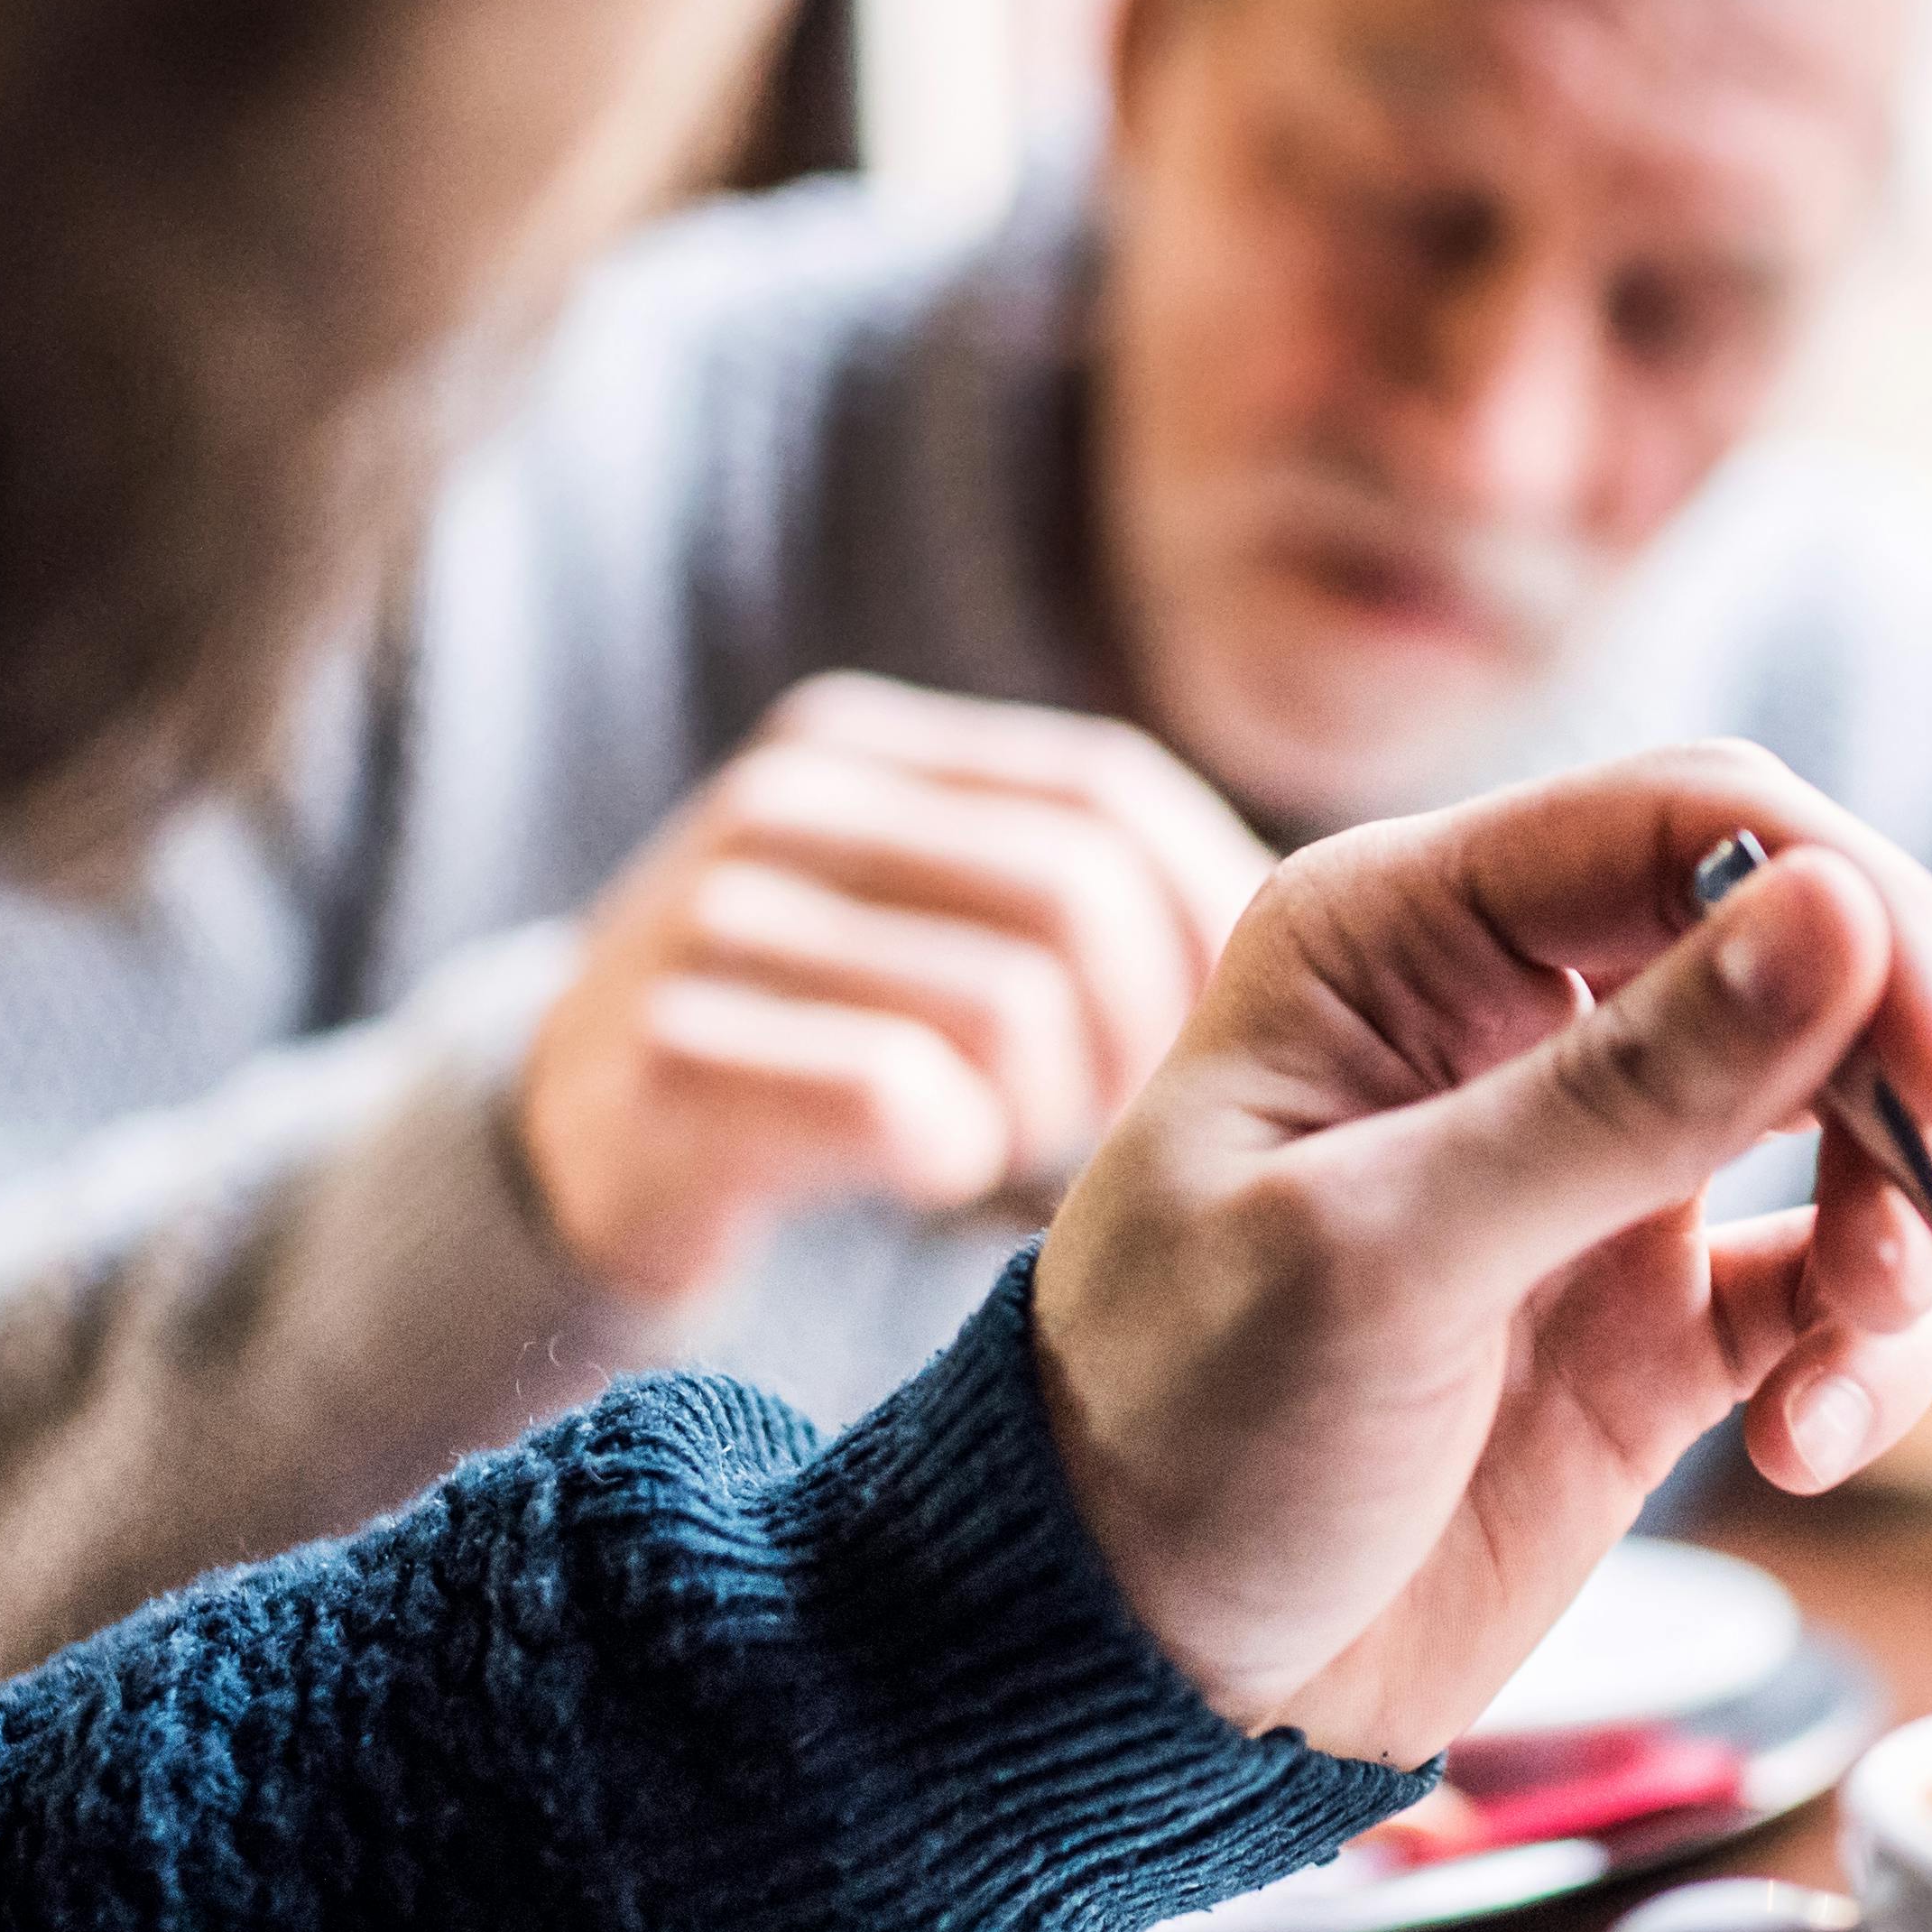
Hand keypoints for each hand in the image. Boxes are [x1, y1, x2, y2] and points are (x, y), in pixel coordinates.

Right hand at [516, 675, 1272, 1301]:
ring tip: (1011, 1157)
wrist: (582, 1167)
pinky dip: (949, 1160)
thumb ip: (1103, 903)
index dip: (1206, 924)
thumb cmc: (836, 1066)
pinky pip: (893, 1096)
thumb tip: (1349, 923)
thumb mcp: (959, 944)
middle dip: (1142, 1036)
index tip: (1229, 1044)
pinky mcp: (660, 1056)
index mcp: (873, 751)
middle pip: (1077, 893)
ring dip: (1050, 1116)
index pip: (1112, 794)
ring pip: (1004, 1004)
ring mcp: (706, 922)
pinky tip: (929, 1180)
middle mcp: (784, 804)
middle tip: (1116, 1131)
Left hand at [1035, 743, 1931, 1767]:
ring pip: (1835, 1116)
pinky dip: (1857, 1353)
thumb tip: (1848, 910)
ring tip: (1849, 1349)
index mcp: (1398, 934)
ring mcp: (1584, 1171)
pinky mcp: (1642, 1323)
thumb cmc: (1183, 1440)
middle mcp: (1503, 1018)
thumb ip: (1626, 1092)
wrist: (1130, 1684)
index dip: (1852, 908)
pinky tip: (1805, 1443)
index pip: (1687, 820)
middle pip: (1795, 947)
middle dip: (1898, 1069)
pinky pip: (1820, 1289)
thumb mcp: (1387, 1256)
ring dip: (1897, 1222)